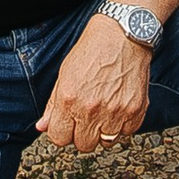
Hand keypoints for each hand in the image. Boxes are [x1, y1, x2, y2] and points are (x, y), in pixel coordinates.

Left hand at [39, 12, 153, 153]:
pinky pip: (127, 132)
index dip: (62, 132)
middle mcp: (91, 109)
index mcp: (69, 99)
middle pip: (83, 145)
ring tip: (104, 112)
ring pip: (106, 142)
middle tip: (87, 118)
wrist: (122, 34)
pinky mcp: (135, 110)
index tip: (68, 125)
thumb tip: (43, 126)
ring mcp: (115, 111)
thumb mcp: (64, 74)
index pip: (59, 138)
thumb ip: (53, 105)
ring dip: (104, 131)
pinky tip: (119, 107)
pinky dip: (124, 125)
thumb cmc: (92, 50)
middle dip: (83, 134)